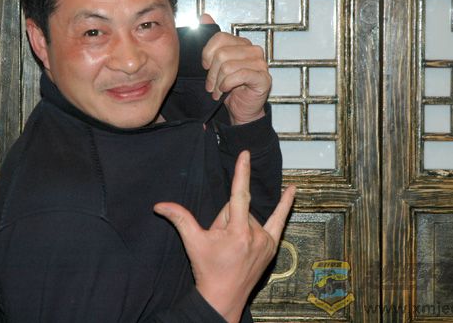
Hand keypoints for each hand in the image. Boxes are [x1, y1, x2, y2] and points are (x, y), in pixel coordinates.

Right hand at [154, 151, 295, 322]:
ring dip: (239, 225)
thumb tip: (159, 205)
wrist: (223, 297)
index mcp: (238, 232)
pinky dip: (285, 205)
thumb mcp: (193, 243)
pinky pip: (279, 220)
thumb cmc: (208, 270)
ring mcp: (267, 241)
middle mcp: (256, 235)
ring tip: (231, 246)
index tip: (245, 155)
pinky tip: (292, 190)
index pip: (239, 195)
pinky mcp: (272, 246)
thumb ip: (180, 219)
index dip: (241, 173)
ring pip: (251, 217)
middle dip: (226, 218)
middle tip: (219, 239)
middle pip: (239, 209)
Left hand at [200, 14, 270, 124]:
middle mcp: (253, 50)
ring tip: (218, 91)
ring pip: (227, 66)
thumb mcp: (215, 64)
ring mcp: (260, 63)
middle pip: (221, 53)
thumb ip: (212, 40)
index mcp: (241, 43)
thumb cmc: (229, 88)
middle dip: (211, 73)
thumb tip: (205, 17)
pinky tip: (225, 91)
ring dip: (218, 82)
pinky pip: (239, 75)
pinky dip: (227, 85)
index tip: (205, 67)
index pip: (219, 38)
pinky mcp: (263, 78)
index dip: (207, 54)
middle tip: (211, 85)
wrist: (241, 110)